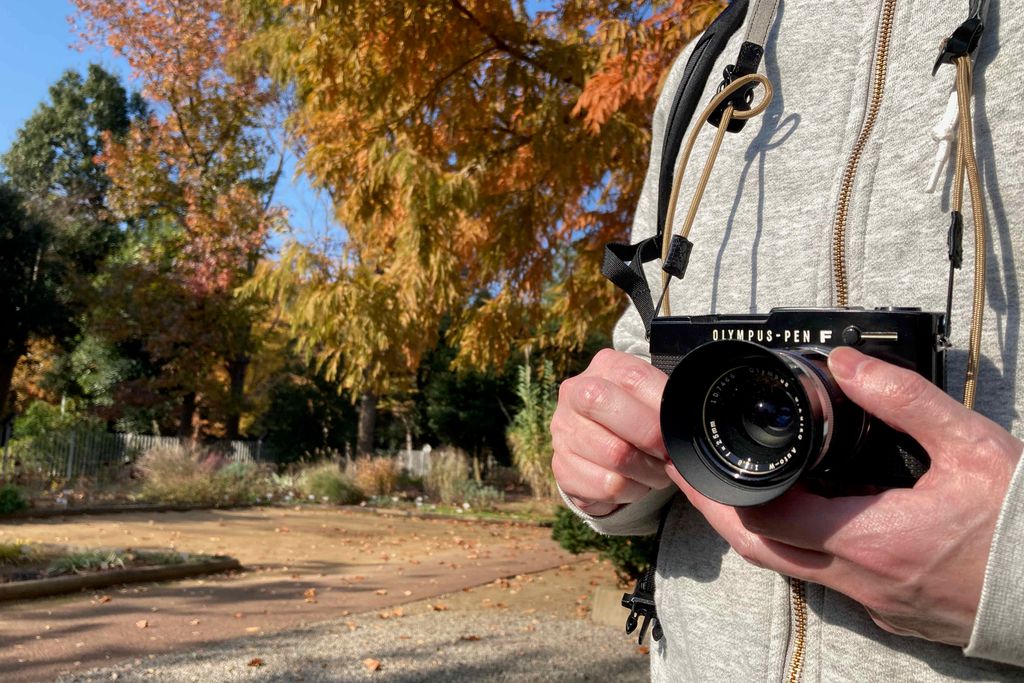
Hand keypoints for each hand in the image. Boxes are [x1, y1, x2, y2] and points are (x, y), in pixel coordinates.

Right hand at [551, 349, 672, 516]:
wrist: (605, 453)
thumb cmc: (639, 421)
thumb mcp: (653, 401)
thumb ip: (668, 404)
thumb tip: (686, 427)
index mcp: (604, 367)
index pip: (634, 379)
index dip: (661, 410)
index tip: (677, 432)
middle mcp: (575, 393)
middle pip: (613, 411)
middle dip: (650, 438)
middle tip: (667, 454)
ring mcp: (563, 431)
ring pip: (615, 455)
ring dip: (646, 471)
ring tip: (654, 471)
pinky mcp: (561, 467)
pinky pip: (607, 486)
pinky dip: (631, 491)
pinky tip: (633, 483)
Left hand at [665, 346, 1022, 644]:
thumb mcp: (970, 446)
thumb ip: (903, 399)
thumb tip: (846, 365)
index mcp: (873, 539)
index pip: (766, 520)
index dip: (723, 491)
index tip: (700, 462)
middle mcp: (863, 579)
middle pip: (763, 551)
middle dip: (724, 513)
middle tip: (702, 478)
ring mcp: (878, 603)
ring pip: (794, 569)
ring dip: (766, 532)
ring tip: (752, 489)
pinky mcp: (895, 613)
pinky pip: (831, 581)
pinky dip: (809, 549)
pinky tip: (820, 517)